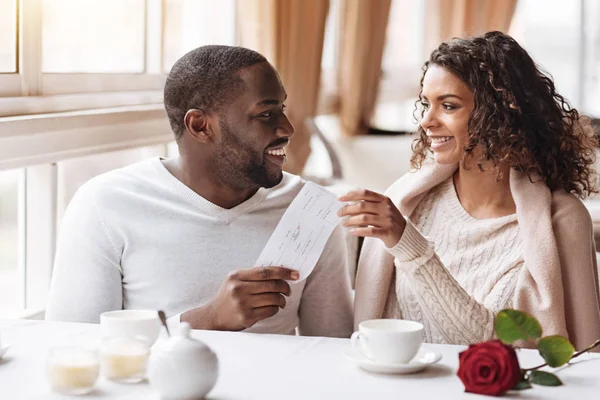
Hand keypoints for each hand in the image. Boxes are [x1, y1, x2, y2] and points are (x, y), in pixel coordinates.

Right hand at [182, 266, 298, 330]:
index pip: (265, 271)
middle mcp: (238, 289)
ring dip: (282, 299)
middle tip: (288, 289)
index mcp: (236, 276)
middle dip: (285, 287)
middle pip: (271, 285)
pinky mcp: (246, 317)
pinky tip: (273, 308)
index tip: (294, 274)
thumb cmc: (229, 296)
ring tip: (281, 300)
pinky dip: (275, 309)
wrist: (214, 316)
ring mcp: (242, 304)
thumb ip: (253, 276)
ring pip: (273, 298)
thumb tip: (280, 272)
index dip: (283, 272)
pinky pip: (270, 310)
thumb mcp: (235, 281)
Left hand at [338, 189, 405, 247]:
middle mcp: (386, 208)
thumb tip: (347, 204)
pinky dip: (359, 231)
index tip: (339, 199)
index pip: (364, 193)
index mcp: (384, 199)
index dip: (350, 195)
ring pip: (364, 218)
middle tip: (339, 214)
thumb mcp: (382, 208)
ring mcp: (387, 220)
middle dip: (347, 209)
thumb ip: (369, 204)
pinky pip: (370, 231)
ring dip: (350, 221)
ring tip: (343, 223)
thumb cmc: (389, 220)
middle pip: (362, 206)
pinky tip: (352, 232)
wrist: (405, 235)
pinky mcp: (387, 232)